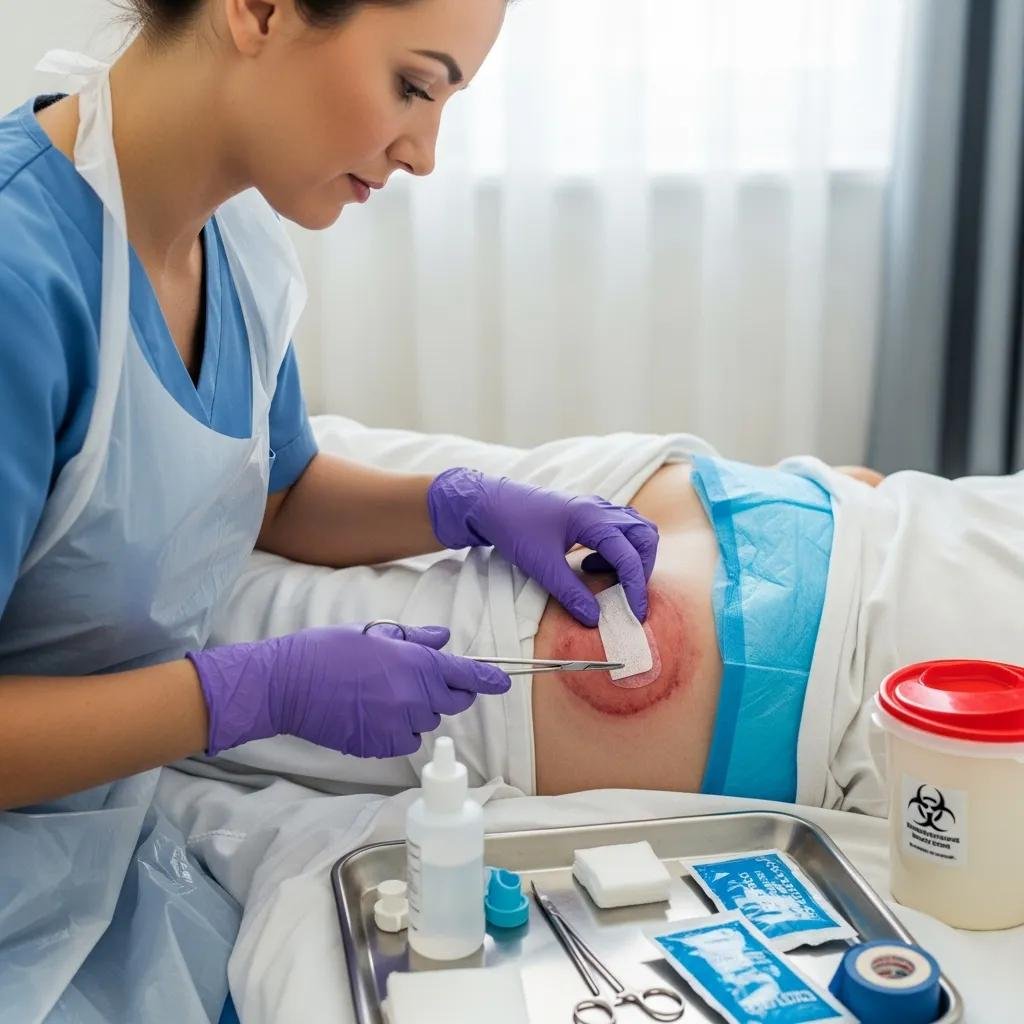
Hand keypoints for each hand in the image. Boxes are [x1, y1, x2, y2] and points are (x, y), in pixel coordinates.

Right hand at [186, 623, 509, 757]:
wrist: (290, 684)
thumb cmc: (329, 650)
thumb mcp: (376, 634)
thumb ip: (417, 639)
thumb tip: (445, 638)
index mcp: (417, 664)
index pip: (467, 676)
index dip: (489, 680)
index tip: (504, 682)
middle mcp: (414, 697)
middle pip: (453, 703)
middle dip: (447, 692)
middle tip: (421, 680)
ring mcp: (398, 725)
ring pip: (426, 722)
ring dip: (417, 711)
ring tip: (384, 694)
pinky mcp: (380, 747)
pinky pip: (405, 741)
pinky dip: (398, 731)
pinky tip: (373, 715)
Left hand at [427, 468, 658, 625]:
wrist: (490, 503)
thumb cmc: (514, 528)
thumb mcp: (541, 566)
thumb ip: (571, 593)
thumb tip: (595, 619)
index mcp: (592, 519)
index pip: (629, 555)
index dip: (636, 587)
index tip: (636, 614)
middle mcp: (600, 509)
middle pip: (645, 536)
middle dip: (643, 568)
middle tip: (627, 593)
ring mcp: (595, 507)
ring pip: (634, 529)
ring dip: (630, 556)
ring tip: (604, 577)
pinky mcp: (586, 512)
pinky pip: (617, 528)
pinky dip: (615, 549)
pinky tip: (588, 563)